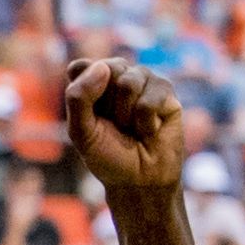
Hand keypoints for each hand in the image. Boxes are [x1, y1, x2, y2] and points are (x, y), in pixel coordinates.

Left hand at [60, 58, 192, 196]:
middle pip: (107, 69)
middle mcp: (117, 76)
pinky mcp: (165, 91)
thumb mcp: (81, 132)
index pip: (79, 67)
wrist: (139, 178)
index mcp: (91, 83)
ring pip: (129, 83)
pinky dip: (145, 123)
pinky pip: (150, 100)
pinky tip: (150, 131)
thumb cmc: (107, 155)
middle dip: (106, 105)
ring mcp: (143, 80)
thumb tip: (103, 67)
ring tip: (131, 128)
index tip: (88, 116)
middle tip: (113, 124)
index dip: (83, 91)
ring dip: (126, 115)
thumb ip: (79, 99)